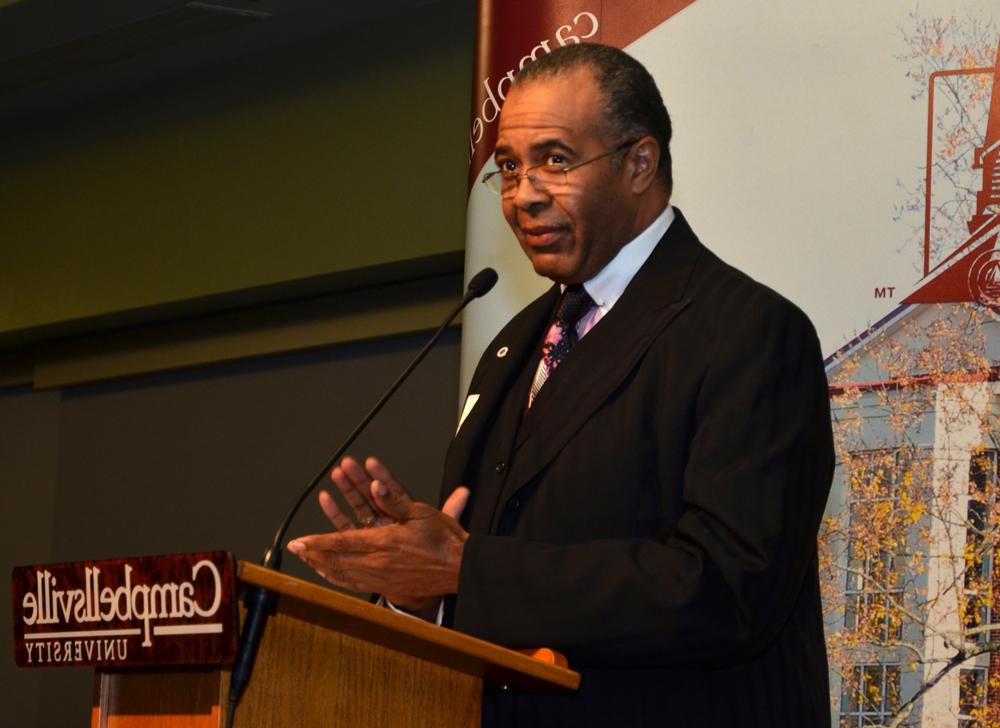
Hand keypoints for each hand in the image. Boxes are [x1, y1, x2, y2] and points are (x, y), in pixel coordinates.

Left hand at [288, 457, 469, 614]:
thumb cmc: (444, 540)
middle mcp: (379, 562)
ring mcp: (382, 577)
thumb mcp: (421, 512)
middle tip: (296, 549)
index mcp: (385, 542)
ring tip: (307, 561)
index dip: (317, 542)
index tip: (299, 541)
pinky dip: (338, 579)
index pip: (342, 542)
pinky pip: (355, 585)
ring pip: (343, 574)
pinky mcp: (388, 587)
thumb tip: (375, 485)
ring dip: (322, 567)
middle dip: (313, 554)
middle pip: (337, 560)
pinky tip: (330, 575)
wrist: (461, 568)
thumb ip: (394, 500)